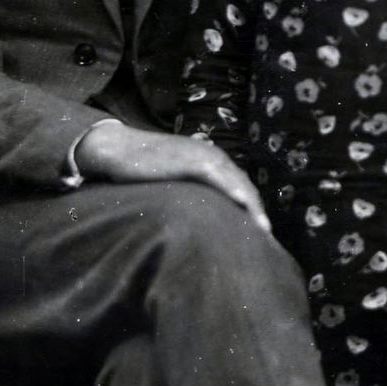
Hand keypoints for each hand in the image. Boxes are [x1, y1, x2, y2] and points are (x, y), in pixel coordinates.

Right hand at [74, 123, 270, 234]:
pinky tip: (242, 202)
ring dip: (251, 204)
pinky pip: (217, 175)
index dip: (252, 208)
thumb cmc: (144, 167)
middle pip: (244, 185)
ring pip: (236, 181)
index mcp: (212, 161)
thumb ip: (192, 191)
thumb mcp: (175, 179)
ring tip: (261, 228)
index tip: (260, 231)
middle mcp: (213, 157)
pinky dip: (232, 188)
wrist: (119, 149)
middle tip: (267, 237)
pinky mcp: (190, 159)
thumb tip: (200, 217)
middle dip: (257, 211)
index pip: (240, 186)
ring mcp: (203, 156)